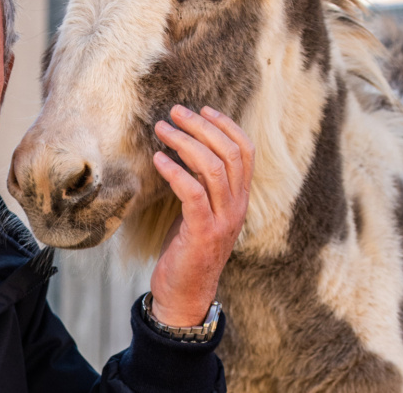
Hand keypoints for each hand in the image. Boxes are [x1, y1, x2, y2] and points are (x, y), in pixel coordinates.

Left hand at [148, 105, 253, 326]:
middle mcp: (238, 206)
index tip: (203, 108)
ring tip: (161, 129)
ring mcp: (223, 220)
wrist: (185, 294)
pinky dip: (174, 171)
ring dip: (184, 142)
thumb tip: (184, 146)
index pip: (245, 151)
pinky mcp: (203, 232)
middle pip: (229, 152)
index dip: (226, 125)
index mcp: (240, 198)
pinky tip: (157, 160)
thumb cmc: (187, 248)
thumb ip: (201, 183)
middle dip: (201, 126)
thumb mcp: (200, 210)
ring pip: (212, 167)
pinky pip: (193, 192)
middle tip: (174, 112)